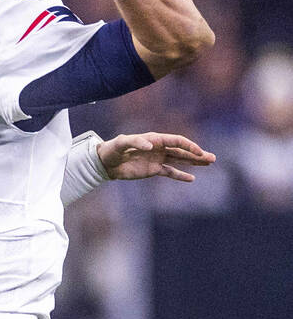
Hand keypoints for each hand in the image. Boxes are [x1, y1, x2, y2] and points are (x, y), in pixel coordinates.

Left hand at [96, 132, 215, 181]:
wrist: (105, 162)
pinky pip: (170, 172)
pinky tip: (191, 178)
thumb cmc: (113, 149)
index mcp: (155, 139)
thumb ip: (135, 142)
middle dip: (197, 154)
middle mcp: (159, 148)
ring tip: (208, 163)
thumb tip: (151, 145)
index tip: (199, 152)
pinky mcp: (153, 170)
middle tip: (212, 158)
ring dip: (193, 162)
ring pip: (180, 160)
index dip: (189, 146)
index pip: (177, 141)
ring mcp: (158, 159)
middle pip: (182, 151)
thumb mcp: (122, 143)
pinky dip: (180, 175)